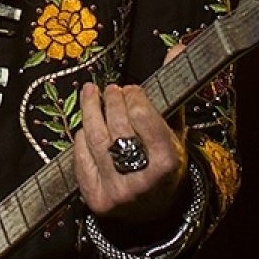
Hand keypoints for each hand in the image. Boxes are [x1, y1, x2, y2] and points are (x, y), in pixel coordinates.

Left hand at [72, 46, 187, 225]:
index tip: (132, 89)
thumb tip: (178, 46)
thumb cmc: (165, 164)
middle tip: (111, 89)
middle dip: (112, 102)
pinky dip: (81, 137)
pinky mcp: (95, 200)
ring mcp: (117, 193)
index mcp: (168, 165)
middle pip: (117, 128)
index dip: (135, 100)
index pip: (145, 121)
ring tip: (91, 92)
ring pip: (94, 139)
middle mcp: (142, 182)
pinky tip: (86, 125)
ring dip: (89, 110)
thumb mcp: (175, 132)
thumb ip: (173, 93)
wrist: (154, 212)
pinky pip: (80, 158)